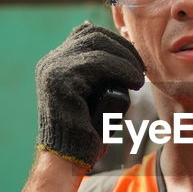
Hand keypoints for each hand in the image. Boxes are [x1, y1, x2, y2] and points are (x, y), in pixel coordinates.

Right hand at [35, 22, 145, 166]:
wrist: (68, 158)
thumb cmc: (86, 131)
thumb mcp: (94, 94)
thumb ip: (100, 73)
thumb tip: (122, 49)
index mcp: (55, 62)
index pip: (87, 33)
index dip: (115, 41)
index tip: (135, 59)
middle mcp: (50, 62)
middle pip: (93, 35)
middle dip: (123, 48)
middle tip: (142, 68)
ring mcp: (53, 69)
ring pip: (98, 45)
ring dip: (126, 58)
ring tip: (140, 77)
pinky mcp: (61, 81)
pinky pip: (99, 62)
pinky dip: (122, 68)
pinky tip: (135, 82)